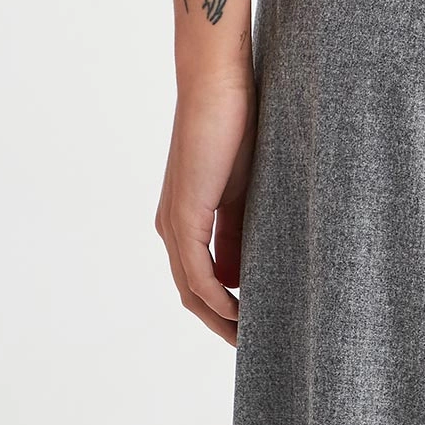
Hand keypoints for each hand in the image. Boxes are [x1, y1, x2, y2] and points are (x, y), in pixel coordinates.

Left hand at [155, 67, 257, 345]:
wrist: (217, 82)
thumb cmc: (234, 122)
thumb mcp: (243, 185)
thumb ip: (238, 228)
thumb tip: (241, 274)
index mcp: (184, 216)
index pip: (199, 276)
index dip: (223, 305)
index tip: (253, 321)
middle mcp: (171, 225)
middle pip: (190, 292)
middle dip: (220, 322)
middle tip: (251, 343)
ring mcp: (174, 223)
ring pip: (191, 290)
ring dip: (218, 318)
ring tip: (249, 337)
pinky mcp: (184, 216)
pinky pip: (196, 274)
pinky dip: (216, 300)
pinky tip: (239, 312)